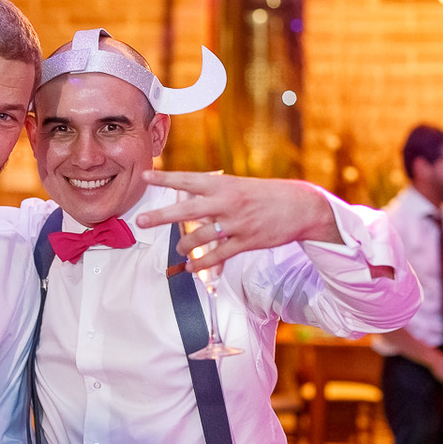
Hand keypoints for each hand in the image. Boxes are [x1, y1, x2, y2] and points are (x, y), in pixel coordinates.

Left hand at [135, 170, 342, 273]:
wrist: (301, 206)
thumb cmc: (266, 195)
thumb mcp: (239, 185)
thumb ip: (214, 193)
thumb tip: (188, 199)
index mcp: (224, 184)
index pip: (189, 179)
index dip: (166, 178)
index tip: (146, 175)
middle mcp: (228, 202)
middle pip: (188, 210)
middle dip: (161, 216)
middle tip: (141, 220)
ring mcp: (237, 223)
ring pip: (201, 238)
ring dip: (184, 245)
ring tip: (179, 249)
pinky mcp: (247, 241)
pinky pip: (218, 256)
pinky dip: (202, 264)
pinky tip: (191, 268)